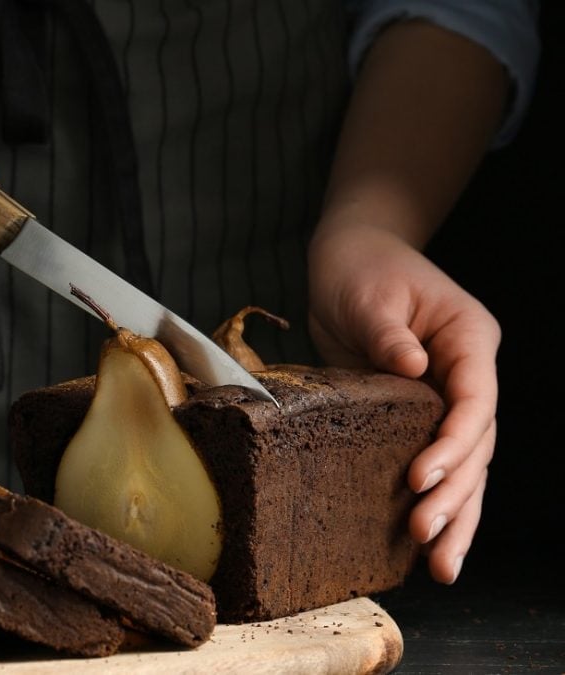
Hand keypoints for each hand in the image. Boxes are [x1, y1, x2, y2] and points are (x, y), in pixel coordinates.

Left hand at [307, 224, 498, 583]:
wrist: (352, 260)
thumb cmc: (362, 268)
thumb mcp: (370, 293)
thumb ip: (387, 332)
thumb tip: (410, 367)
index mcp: (469, 339)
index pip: (475, 400)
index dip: (453, 443)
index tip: (419, 477)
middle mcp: (469, 374)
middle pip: (477, 445)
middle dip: (456, 495)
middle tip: (429, 539)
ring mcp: (448, 398)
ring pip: (466, 467)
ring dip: (457, 516)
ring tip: (442, 568)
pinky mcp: (419, 416)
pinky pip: (434, 463)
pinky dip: (434, 502)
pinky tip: (424, 547)